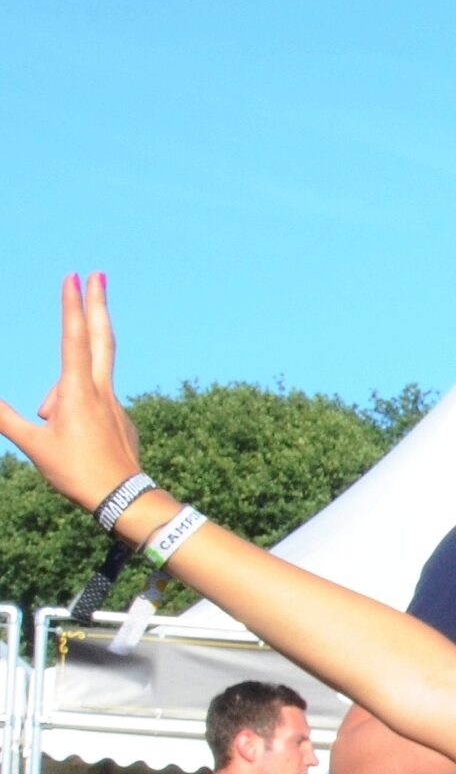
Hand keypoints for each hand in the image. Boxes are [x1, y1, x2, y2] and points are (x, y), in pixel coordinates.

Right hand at [0, 275, 145, 512]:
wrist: (125, 499)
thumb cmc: (77, 473)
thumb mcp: (33, 445)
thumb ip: (6, 418)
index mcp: (78, 392)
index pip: (73, 338)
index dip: (72, 306)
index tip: (75, 278)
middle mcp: (101, 391)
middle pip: (100, 338)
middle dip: (98, 304)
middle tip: (100, 274)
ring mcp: (115, 403)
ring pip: (84, 383)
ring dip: (62, 396)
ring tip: (58, 434)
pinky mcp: (122, 418)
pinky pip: (93, 405)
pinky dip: (77, 413)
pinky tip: (81, 443)